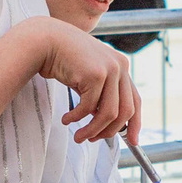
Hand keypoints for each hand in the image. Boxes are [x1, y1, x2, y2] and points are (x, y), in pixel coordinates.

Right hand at [32, 18, 141, 144]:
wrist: (46, 41)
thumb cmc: (65, 59)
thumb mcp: (90, 76)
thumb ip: (102, 95)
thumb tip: (107, 123)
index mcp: (121, 66)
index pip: (135, 100)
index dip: (135, 123)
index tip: (132, 141)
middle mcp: (120, 66)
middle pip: (125, 111)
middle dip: (109, 131)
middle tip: (92, 140)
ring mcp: (110, 69)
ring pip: (108, 113)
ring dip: (92, 130)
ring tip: (79, 136)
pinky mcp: (95, 74)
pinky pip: (88, 108)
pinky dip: (76, 118)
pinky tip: (66, 119)